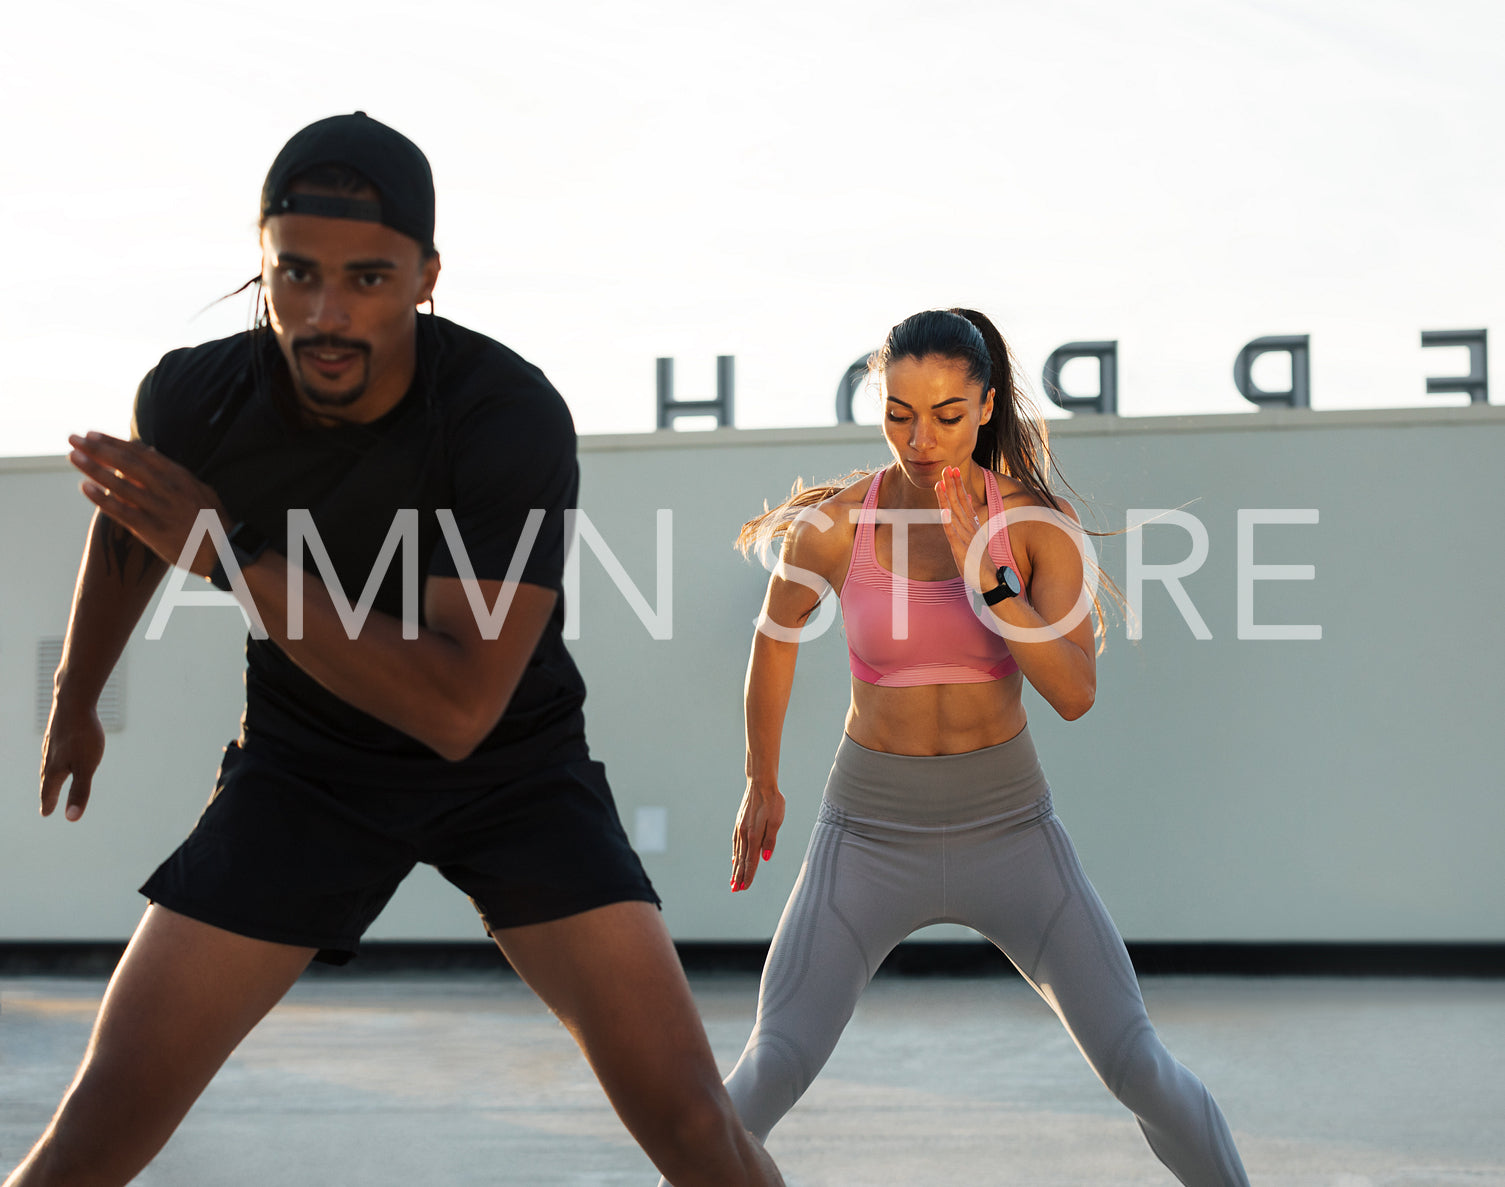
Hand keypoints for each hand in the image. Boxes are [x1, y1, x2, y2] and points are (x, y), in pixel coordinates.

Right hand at [39, 698, 106, 820]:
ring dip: (50, 774)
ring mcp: (52, 742)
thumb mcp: (86, 767)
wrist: (74, 700)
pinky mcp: (57, 730)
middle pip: (48, 778)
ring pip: (49, 762)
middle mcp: (49, 756)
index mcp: (55, 769)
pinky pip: (54, 748)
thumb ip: (80, 792)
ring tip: (52, 780)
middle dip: (48, 791)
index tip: (46, 813)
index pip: (50, 792)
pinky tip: (59, 751)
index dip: (49, 803)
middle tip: (47, 801)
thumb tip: (71, 818)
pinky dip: (54, 757)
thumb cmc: (82, 735)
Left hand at [67, 432, 228, 575]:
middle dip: (98, 449)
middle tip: (74, 439)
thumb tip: (148, 453)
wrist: (226, 552)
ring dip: (94, 468)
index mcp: (181, 477)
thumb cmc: (212, 520)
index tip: (93, 434)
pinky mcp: (154, 530)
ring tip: (73, 457)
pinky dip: (102, 499)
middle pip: (127, 464)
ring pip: (121, 484)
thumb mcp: (200, 489)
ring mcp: (161, 510)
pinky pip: (122, 511)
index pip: (141, 453)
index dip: (115, 443)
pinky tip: (85, 487)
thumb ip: (174, 473)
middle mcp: (170, 490)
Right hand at [731, 778, 785, 891]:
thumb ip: (770, 840)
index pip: (751, 860)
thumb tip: (765, 857)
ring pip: (737, 853)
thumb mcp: (777, 820)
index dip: (749, 875)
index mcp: (755, 835)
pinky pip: (735, 843)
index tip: (745, 887)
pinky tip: (733, 860)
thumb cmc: (773, 801)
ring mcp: (740, 829)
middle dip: (739, 876)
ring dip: (735, 868)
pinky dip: (734, 854)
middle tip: (735, 890)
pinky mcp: (739, 823)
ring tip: (733, 880)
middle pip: (741, 860)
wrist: (760, 783)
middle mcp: (745, 834)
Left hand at [934, 464, 995, 592]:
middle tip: (948, 467)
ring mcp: (965, 537)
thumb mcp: (974, 539)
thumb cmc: (981, 562)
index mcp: (971, 525)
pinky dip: (948, 522)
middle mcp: (969, 528)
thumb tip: (967, 501)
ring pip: (954, 513)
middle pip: (959, 502)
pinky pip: (953, 534)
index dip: (957, 485)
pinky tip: (943, 511)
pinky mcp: (962, 549)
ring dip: (948, 497)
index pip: (964, 501)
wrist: (990, 582)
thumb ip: (970, 521)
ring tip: (942, 481)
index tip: (952, 470)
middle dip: (953, 484)